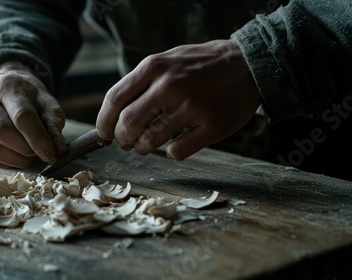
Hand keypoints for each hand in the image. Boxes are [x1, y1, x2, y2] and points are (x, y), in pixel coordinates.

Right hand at [0, 61, 66, 167]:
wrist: (3, 83)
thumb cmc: (28, 94)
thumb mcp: (46, 99)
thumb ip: (53, 121)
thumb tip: (57, 147)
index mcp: (7, 86)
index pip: (22, 116)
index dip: (38, 139)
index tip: (51, 155)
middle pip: (2, 132)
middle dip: (25, 149)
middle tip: (40, 153)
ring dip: (14, 159)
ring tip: (29, 156)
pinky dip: (5, 161)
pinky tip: (17, 155)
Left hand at [96, 39, 260, 159]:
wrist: (248, 64)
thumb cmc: (202, 65)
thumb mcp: (168, 60)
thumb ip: (142, 81)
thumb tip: (115, 113)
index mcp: (155, 67)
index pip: (114, 99)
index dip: (103, 121)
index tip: (103, 133)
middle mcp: (171, 85)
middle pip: (127, 123)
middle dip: (121, 139)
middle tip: (125, 142)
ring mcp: (193, 106)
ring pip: (150, 141)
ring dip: (142, 148)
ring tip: (147, 144)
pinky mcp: (212, 125)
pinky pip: (177, 152)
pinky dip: (170, 152)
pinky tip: (175, 144)